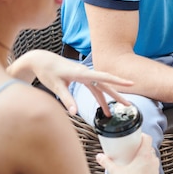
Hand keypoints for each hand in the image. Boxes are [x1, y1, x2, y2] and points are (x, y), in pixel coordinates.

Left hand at [8, 49, 133, 114]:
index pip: (103, 77)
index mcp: (81, 73)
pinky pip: (93, 87)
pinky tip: (102, 104)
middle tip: (128, 105)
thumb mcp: (55, 86)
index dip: (118, 81)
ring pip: (100, 87)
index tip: (131, 84)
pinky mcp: (81, 77)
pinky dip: (98, 96)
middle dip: (117, 95)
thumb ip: (66, 99)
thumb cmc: (48, 71)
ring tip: (111, 113)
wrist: (41, 60)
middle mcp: (86, 72)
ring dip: (106, 99)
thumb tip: (75, 113)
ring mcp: (84, 75)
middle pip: (105, 84)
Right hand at [96, 134, 158, 173]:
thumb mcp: (116, 172)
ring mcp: (155, 167)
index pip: (147, 138)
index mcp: (145, 155)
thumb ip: (107, 163)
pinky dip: (148, 164)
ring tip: (136, 158)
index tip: (136, 136)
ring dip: (145, 156)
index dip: (142, 135)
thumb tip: (100, 157)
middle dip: (141, 147)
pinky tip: (140, 168)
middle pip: (149, 147)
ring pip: (152, 156)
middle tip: (133, 148)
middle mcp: (152, 160)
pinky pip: (153, 165)